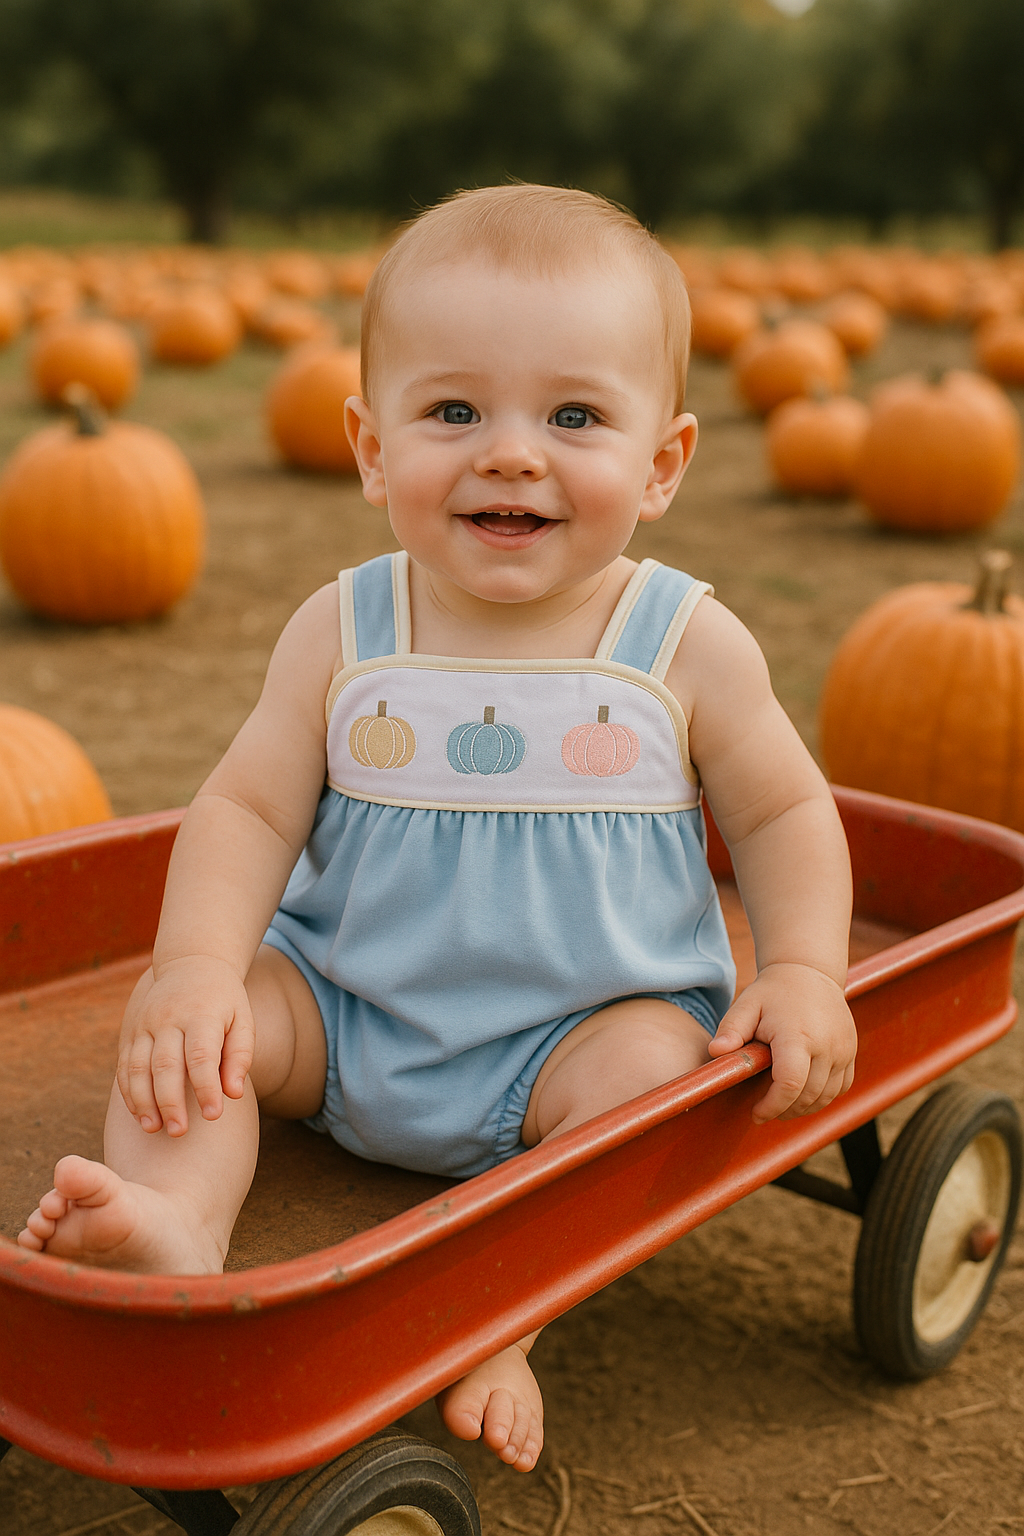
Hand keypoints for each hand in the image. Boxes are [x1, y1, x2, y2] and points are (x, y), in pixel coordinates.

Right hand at [116, 955, 254, 1136]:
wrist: (191, 963)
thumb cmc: (224, 1001)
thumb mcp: (242, 1020)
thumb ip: (240, 1056)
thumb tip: (232, 1094)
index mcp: (201, 1014)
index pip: (201, 1056)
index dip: (206, 1088)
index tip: (213, 1116)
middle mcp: (168, 1018)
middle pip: (165, 1065)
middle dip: (170, 1102)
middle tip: (179, 1132)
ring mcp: (145, 1024)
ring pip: (137, 1067)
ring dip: (143, 1101)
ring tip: (154, 1129)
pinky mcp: (131, 1032)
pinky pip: (124, 1065)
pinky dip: (129, 1092)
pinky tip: (139, 1114)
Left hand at [706, 962, 855, 1122]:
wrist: (809, 972)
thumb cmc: (773, 993)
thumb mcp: (747, 1004)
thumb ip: (731, 1029)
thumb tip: (714, 1051)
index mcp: (797, 1035)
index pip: (789, 1083)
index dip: (772, 1105)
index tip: (756, 1113)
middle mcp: (826, 1044)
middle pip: (807, 1095)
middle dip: (784, 1110)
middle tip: (763, 1110)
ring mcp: (843, 1049)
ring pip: (826, 1096)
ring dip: (803, 1108)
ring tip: (781, 1104)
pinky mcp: (851, 1052)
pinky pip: (840, 1087)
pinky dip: (822, 1098)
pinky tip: (802, 1094)